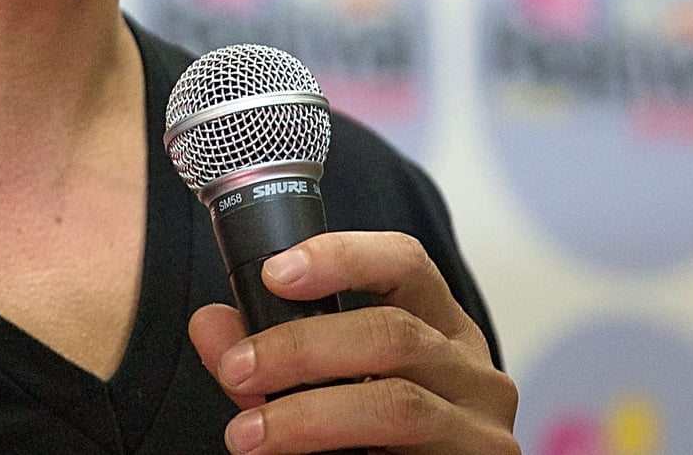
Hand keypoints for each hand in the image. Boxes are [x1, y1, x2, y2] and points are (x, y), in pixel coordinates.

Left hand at [187, 231, 517, 454]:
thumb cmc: (377, 444)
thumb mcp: (324, 389)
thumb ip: (269, 356)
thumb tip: (210, 325)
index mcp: (439, 329)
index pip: (405, 262)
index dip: (341, 256)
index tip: (275, 273)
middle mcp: (472, 370)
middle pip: (392, 332)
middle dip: (301, 347)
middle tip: (238, 369)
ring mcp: (482, 427)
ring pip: (397, 403)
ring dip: (309, 415)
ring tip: (248, 436)